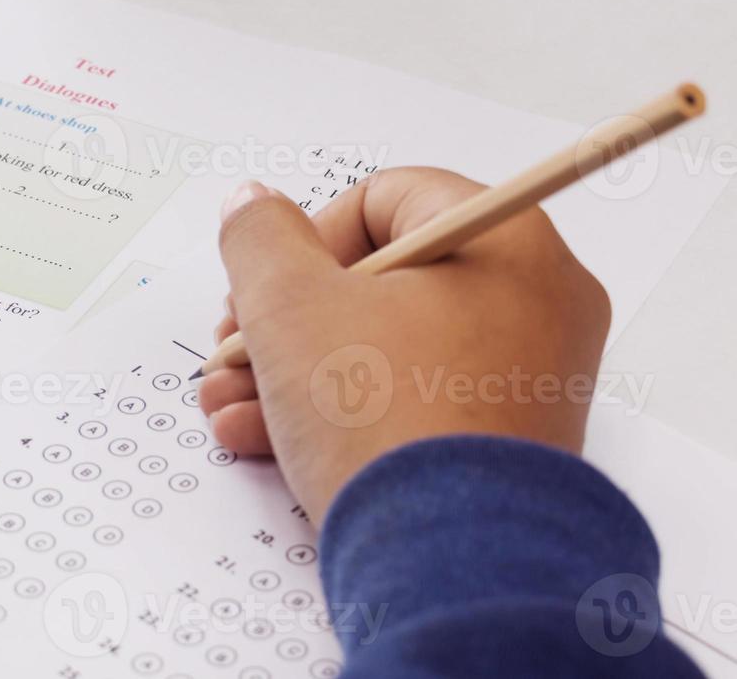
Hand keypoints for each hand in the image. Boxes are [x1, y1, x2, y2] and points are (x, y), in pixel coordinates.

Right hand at [197, 168, 611, 525]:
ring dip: (291, 369)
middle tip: (239, 343)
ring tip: (230, 402)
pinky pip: (408, 403)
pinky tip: (261, 437)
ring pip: (384, 348)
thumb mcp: (291, 307)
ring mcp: (521, 381)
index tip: (269, 284)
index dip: (308, 236)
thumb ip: (260, 239)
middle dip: (285, 316)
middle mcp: (532, 305)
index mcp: (506, 244)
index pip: (389, 199)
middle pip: (380, 280)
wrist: (453, 565)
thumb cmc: (388, 422)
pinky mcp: (498, 444)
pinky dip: (336, 413)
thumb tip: (253, 205)